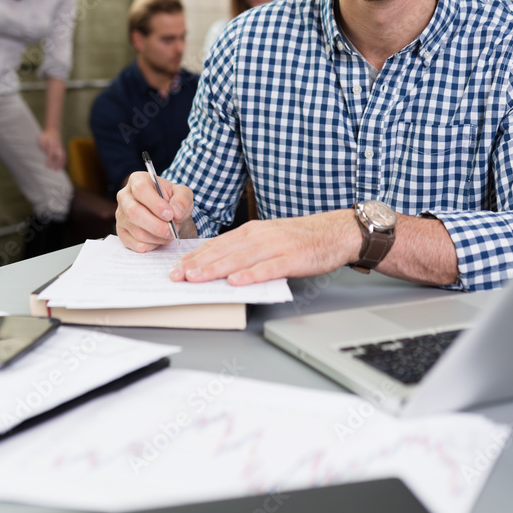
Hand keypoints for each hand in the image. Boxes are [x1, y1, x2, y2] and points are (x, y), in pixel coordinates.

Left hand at [38, 129, 65, 169]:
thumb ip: (42, 143)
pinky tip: (62, 166)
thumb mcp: (41, 137)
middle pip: (59, 156)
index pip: (51, 154)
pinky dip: (64, 161)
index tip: (47, 166)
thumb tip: (43, 150)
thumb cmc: (45, 135)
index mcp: (52, 145)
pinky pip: (65, 155)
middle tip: (54, 170)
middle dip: (57, 163)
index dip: (49, 160)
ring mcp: (61, 147)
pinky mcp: (62, 148)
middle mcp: (57, 147)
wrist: (53, 130)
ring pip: (63, 156)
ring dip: (61, 163)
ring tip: (58, 170)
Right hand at [116, 171, 195, 250]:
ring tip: (170, 233)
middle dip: (157, 226)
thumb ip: (182, 199)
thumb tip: (176, 212)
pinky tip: (160, 238)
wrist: (167, 213)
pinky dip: (153, 245)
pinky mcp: (122, 233)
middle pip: (134, 213)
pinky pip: (137, 245)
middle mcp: (124, 197)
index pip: (140, 190)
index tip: (170, 215)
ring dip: (158, 237)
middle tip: (172, 230)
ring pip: (137, 232)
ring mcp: (120, 216)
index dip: (155, 204)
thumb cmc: (172, 200)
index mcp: (137, 180)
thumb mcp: (183, 194)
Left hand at [168, 210, 360, 284]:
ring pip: (240, 259)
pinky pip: (268, 268)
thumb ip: (247, 250)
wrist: (336, 231)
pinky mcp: (292, 257)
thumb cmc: (302, 238)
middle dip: (197, 264)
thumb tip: (221, 267)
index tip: (177, 267)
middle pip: (223, 251)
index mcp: (252, 230)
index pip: (217, 244)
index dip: (195, 256)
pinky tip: (236, 282)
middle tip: (177, 276)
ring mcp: (276, 246)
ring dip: (216, 269)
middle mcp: (260, 235)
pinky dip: (251, 275)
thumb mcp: (269, 237)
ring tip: (196, 278)